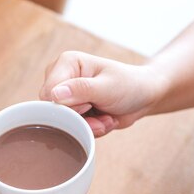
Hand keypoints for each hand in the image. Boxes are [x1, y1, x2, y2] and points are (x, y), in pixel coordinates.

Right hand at [39, 51, 167, 136]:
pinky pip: (72, 128)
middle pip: (54, 110)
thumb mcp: (107, 87)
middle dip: (80, 119)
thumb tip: (53, 95)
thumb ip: (80, 90)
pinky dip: (90, 129)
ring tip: (105, 118)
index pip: (49, 93)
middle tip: (101, 116)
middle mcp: (61, 77)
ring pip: (63, 122)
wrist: (144, 97)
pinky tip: (104, 120)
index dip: (68, 106)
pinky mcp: (73, 109)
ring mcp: (66, 95)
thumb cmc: (129, 85)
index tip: (89, 104)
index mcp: (66, 63)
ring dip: (88, 126)